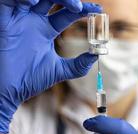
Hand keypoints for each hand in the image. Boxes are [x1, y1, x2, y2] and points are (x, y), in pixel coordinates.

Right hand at [0, 0, 101, 133]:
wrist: (9, 91)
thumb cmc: (30, 80)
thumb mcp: (59, 70)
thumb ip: (78, 65)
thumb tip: (96, 57)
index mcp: (47, 30)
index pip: (67, 13)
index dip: (83, 9)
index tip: (97, 9)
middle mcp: (34, 21)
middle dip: (68, 0)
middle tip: (80, 8)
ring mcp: (19, 20)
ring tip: (66, 5)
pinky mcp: (4, 22)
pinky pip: (8, 2)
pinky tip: (33, 3)